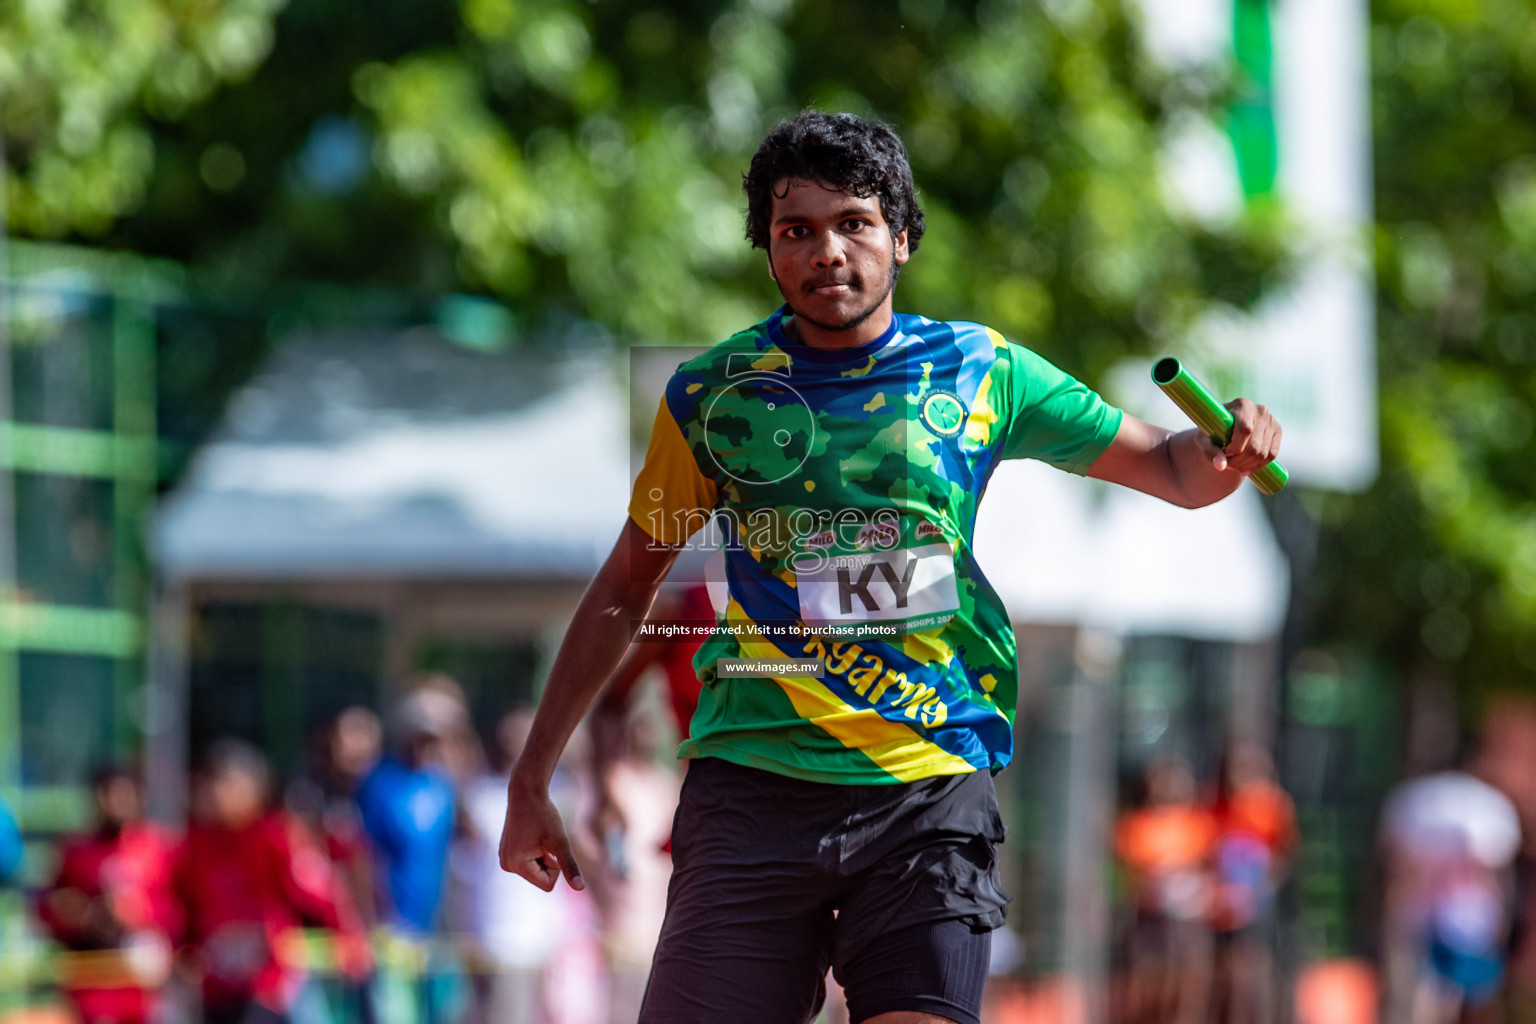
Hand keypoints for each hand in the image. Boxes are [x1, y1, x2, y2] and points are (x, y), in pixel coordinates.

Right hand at [499, 772, 584, 891]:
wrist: (526, 792)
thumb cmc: (545, 815)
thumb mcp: (560, 842)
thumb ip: (569, 866)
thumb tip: (580, 888)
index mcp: (517, 865)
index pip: (547, 884)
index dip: (555, 866)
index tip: (550, 846)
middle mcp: (506, 865)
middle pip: (540, 878)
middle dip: (547, 861)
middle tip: (542, 839)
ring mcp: (504, 859)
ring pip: (534, 870)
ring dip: (541, 856)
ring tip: (536, 836)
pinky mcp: (505, 852)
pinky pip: (528, 862)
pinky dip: (534, 851)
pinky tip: (530, 834)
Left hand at [1200, 398, 1280, 474]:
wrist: (1227, 424)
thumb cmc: (1213, 430)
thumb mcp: (1205, 438)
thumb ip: (1210, 451)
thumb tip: (1221, 466)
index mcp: (1242, 405)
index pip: (1245, 430)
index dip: (1235, 447)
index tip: (1225, 453)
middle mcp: (1260, 410)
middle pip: (1254, 446)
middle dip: (1239, 461)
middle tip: (1227, 465)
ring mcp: (1271, 420)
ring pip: (1263, 453)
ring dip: (1247, 465)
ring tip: (1234, 466)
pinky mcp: (1277, 430)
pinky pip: (1272, 454)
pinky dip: (1259, 465)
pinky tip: (1246, 468)